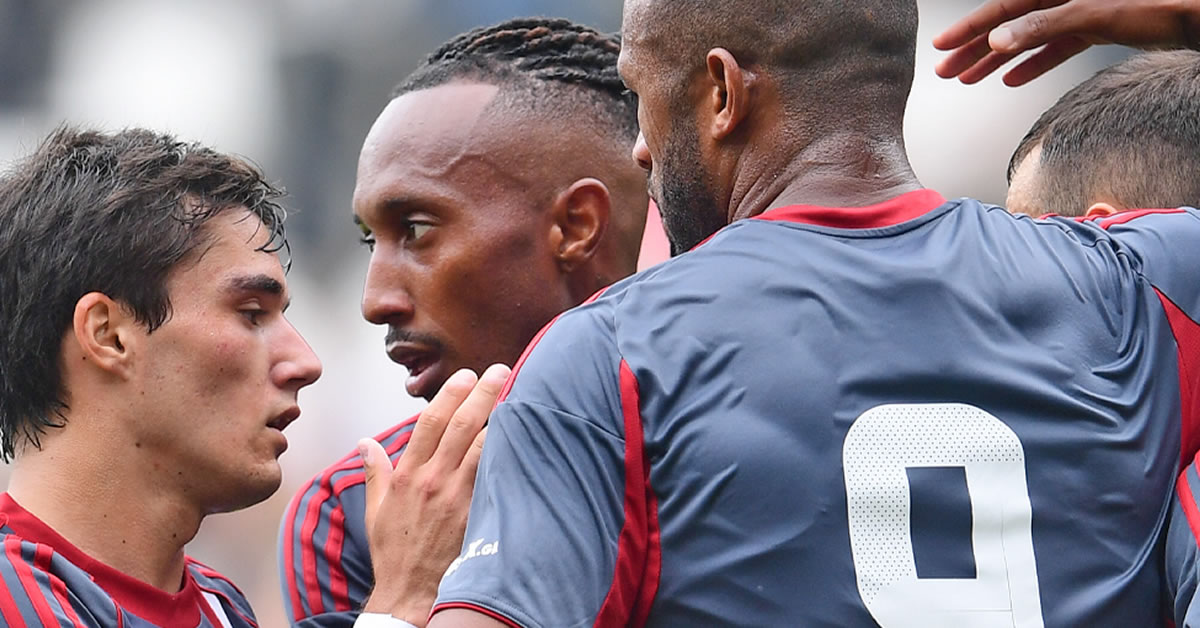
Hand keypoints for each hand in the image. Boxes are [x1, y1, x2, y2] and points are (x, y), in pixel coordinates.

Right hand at [358, 363, 510, 625]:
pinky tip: (521, 436)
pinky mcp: (472, 513)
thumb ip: (374, 471)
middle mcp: (430, 480)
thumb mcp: (375, 508)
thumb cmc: (394, 549)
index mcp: (406, 474)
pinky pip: (492, 475)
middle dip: (481, 394)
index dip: (449, 395)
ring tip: (517, 393)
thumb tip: (366, 443)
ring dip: (499, 417)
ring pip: (480, 446)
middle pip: (459, 426)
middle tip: (499, 370)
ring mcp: (453, 496)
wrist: (409, 590)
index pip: (429, 422)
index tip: (466, 375)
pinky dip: (505, 453)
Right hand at [933, 0, 1199, 85]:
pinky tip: (1012, 78)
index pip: (1001, 8)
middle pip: (1008, 23)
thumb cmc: (1157, 3)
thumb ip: (1041, 25)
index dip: (968, 29)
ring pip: (1027, 38)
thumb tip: (997, 40)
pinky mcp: (1097, 25)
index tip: (942, 47)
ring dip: (996, 61)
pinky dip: (1032, 64)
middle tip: (946, 70)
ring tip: (968, 79)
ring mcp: (1080, 9)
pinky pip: (1054, 47)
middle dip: (974, 48)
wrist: (1197, 14)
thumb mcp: (1091, 12)